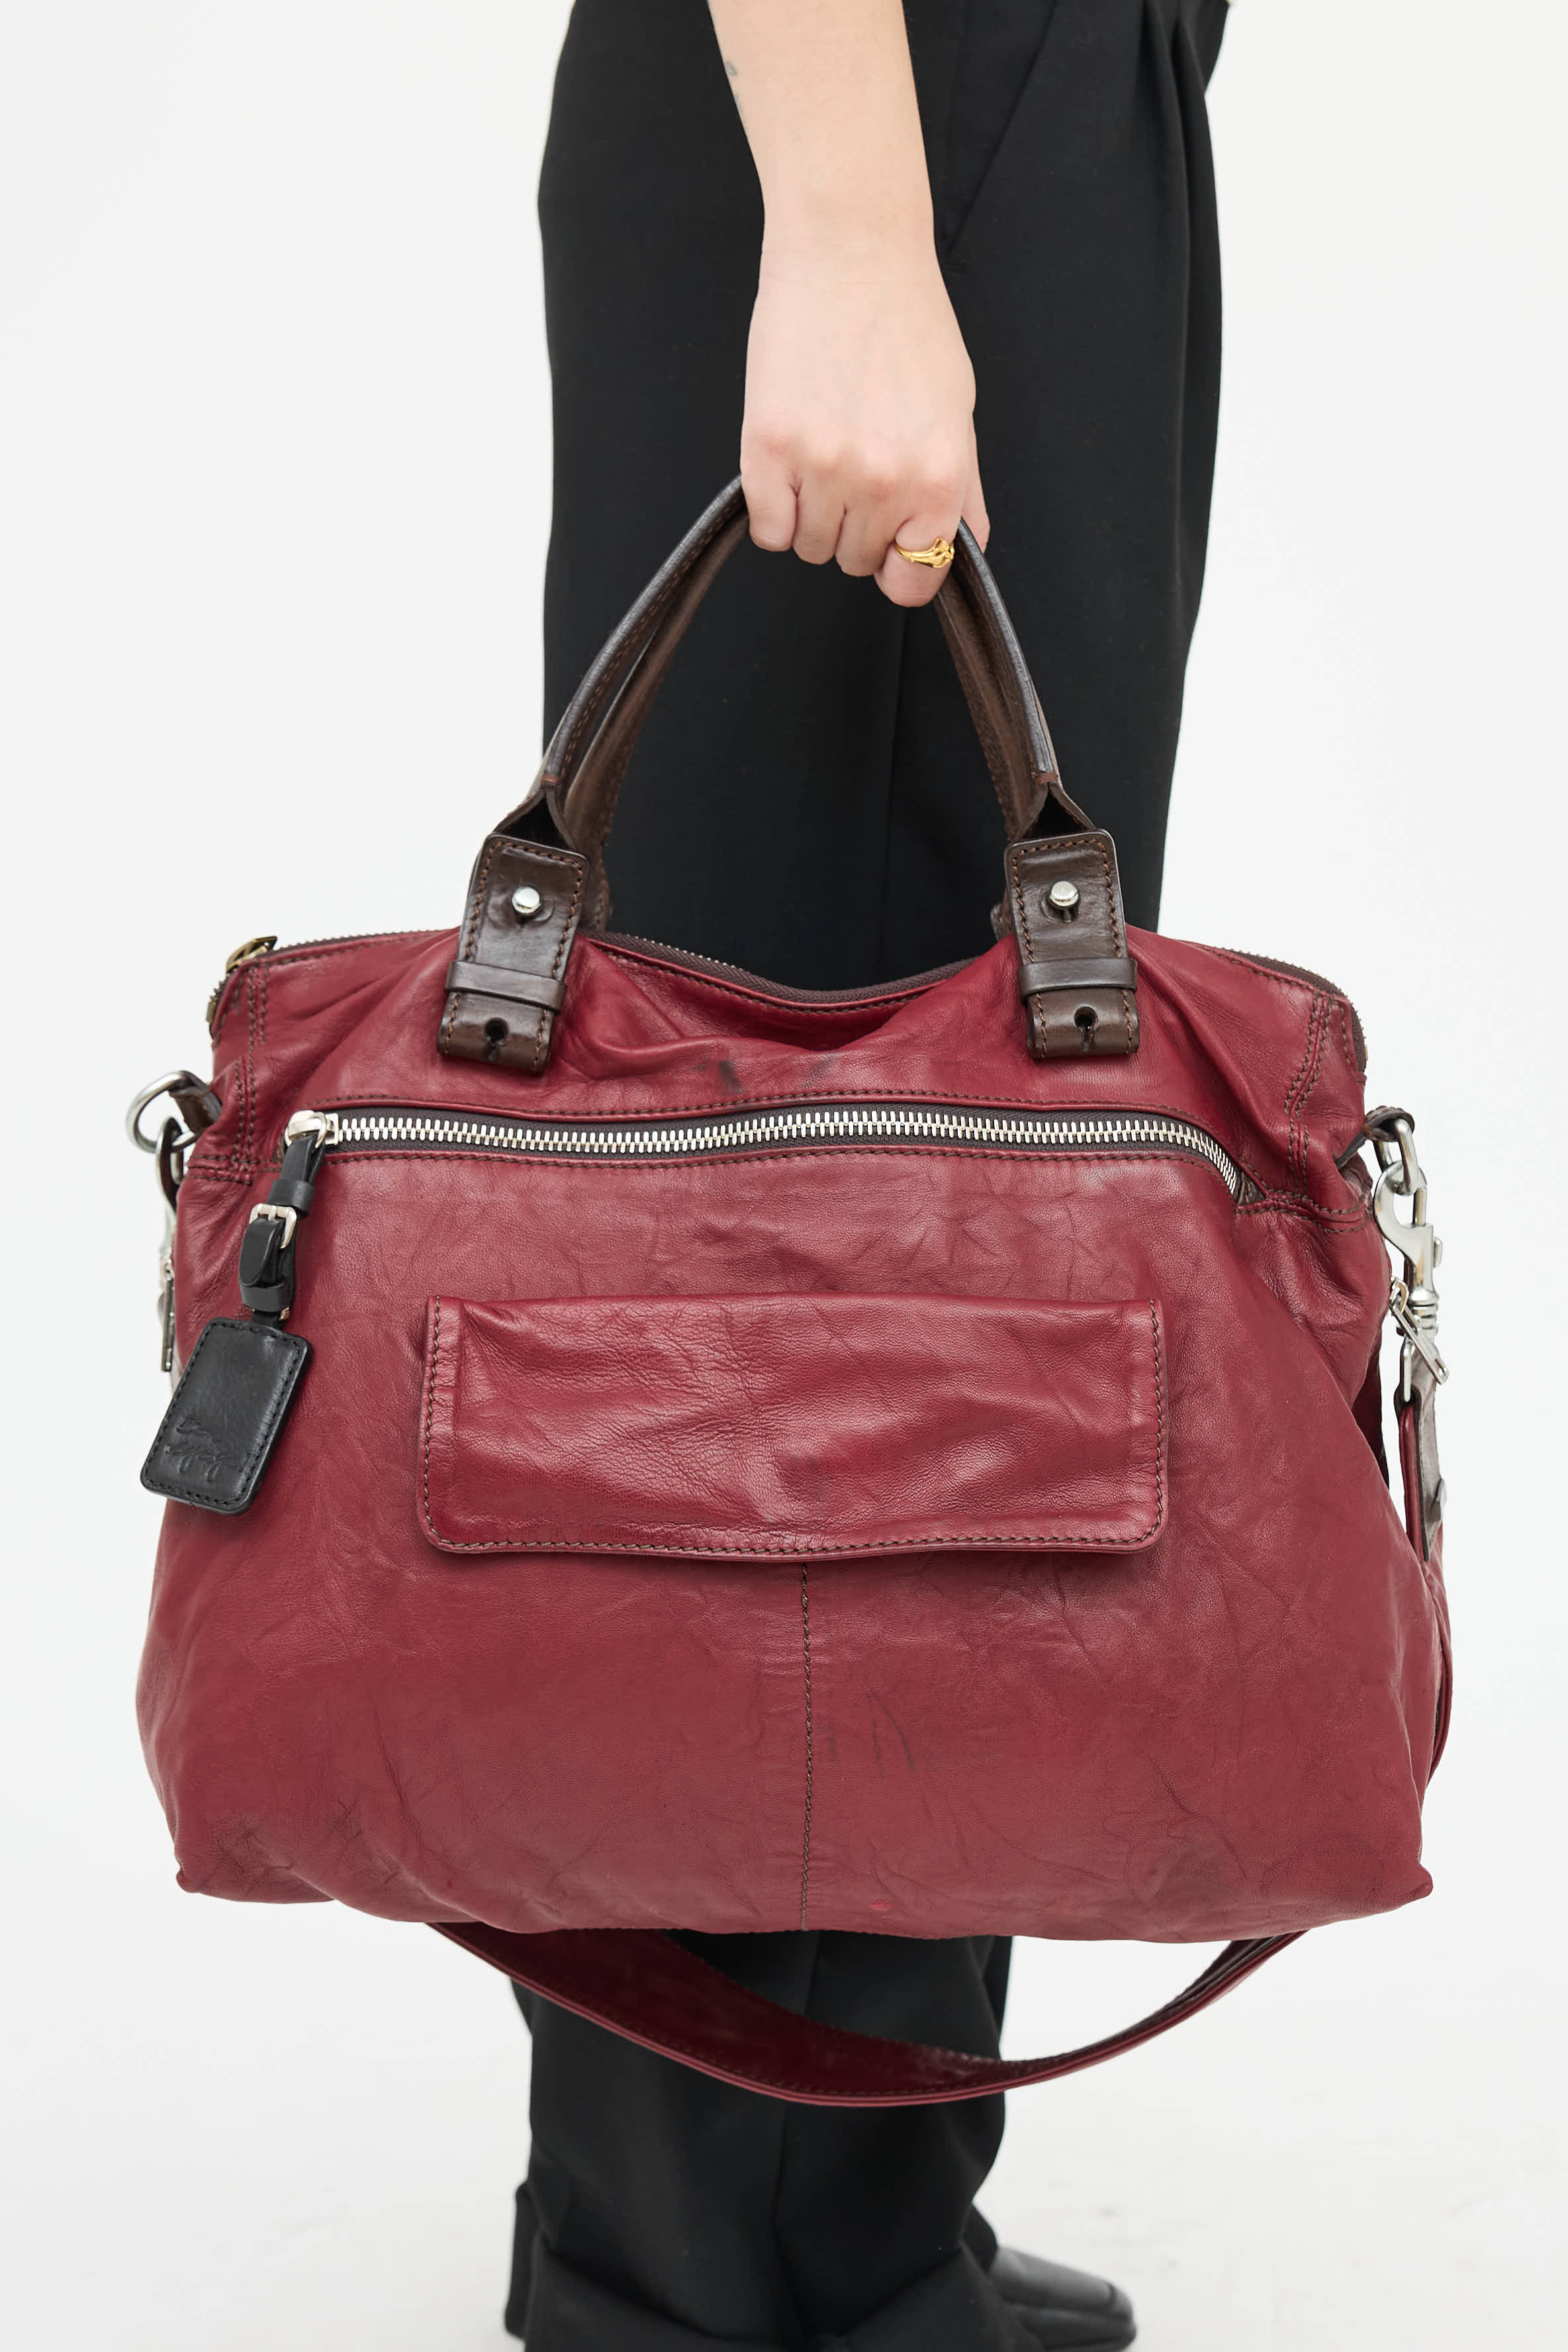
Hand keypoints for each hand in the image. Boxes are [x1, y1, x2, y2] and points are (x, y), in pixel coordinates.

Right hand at [739, 235, 988, 606]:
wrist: (852, 251)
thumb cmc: (907, 322)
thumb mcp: (956, 411)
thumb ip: (961, 489)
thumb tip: (964, 545)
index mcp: (937, 479)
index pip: (914, 581)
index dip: (898, 563)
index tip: (888, 539)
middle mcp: (884, 482)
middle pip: (855, 562)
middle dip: (854, 525)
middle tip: (853, 460)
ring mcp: (823, 467)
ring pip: (810, 547)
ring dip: (811, 512)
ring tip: (822, 448)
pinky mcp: (768, 447)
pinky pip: (768, 528)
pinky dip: (773, 507)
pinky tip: (788, 459)